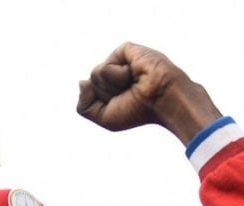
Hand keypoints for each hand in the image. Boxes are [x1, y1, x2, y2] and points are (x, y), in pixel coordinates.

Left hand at [76, 42, 220, 145]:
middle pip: (90, 83)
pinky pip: (105, 67)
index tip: (124, 106)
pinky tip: (134, 74)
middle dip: (106, 94)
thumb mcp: (104, 117)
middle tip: (129, 93)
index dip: (100, 105)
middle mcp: (114, 73)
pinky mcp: (125, 49)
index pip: (88, 93)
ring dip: (113, 86)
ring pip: (95, 75)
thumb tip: (81, 81)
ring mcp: (120, 60)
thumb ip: (83, 105)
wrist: (161, 100)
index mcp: (111, 87)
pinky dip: (117, 76)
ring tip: (133, 83)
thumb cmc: (138, 111)